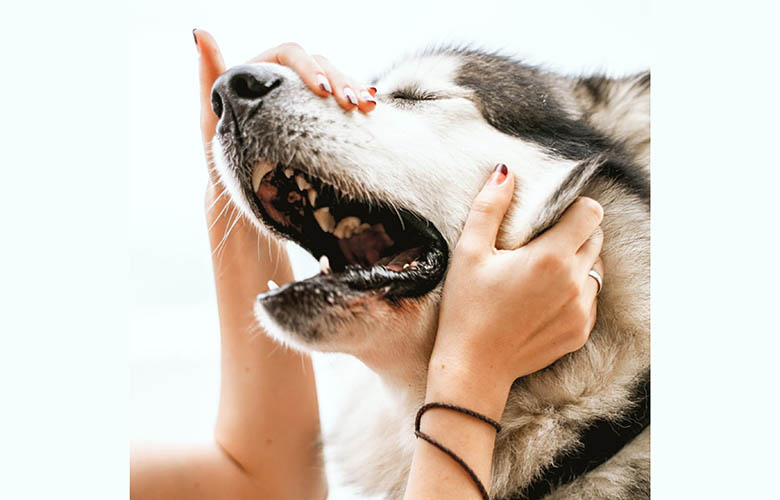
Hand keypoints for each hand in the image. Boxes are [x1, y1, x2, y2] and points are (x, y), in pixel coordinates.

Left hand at [196, 32, 376, 259]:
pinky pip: (343, 105)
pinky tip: (371, 110)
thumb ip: (208, 76)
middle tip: (353, 104)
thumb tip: (199, 32)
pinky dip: (357, 104)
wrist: (249, 198)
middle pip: (319, 65)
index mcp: (260, 72)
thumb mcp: (212, 121)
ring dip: (354, 91)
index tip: (321, 90)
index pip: (290, 56)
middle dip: (339, 81)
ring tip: (367, 108)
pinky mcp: (321, 120)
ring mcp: (305, 101)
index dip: (308, 67)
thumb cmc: (223, 162)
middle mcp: (286, 81)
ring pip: (336, 82)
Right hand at [427, 164, 603, 419]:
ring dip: (577, 262)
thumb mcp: (469, 252)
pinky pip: (590, 299)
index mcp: (551, 257)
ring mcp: (582, 310)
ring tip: (542, 272)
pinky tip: (544, 299)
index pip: (590, 213)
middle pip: (596, 239)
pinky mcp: (580, 332)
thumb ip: (489, 207)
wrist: (474, 367)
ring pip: (595, 269)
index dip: (574, 207)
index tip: (552, 215)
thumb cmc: (467, 308)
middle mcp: (575, 282)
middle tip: (542, 243)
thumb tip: (505, 171)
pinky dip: (575, 292)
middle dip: (575, 233)